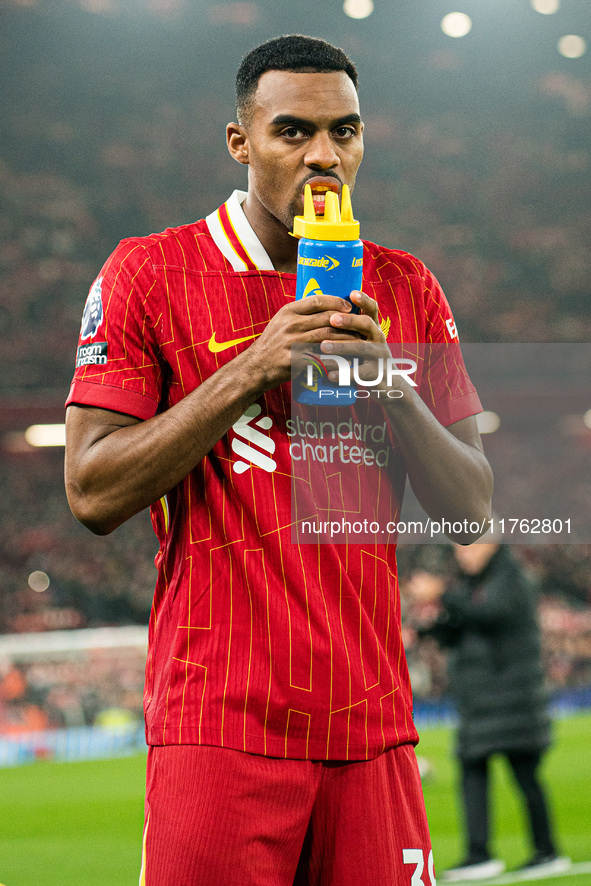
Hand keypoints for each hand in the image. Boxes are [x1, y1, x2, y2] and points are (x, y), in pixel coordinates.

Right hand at [247, 294, 363, 389]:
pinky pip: (321, 357)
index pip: (316, 300)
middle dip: (346, 321)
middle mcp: (290, 325)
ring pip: (327, 337)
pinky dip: (336, 358)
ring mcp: (292, 343)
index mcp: (288, 312)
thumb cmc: (272, 344)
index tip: (348, 306)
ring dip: (346, 339)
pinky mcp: (295, 360)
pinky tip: (347, 359)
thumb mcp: (281, 321)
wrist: (255, 366)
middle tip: (360, 325)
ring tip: (358, 341)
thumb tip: (326, 305)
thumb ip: (300, 313)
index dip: (336, 301)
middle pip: (326, 318)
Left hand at [318, 290, 396, 396]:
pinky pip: (359, 373)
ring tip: (323, 347)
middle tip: (332, 319)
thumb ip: (351, 329)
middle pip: (367, 324)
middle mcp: (378, 339)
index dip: (364, 300)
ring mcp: (379, 356)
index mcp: (373, 328)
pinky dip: (343, 374)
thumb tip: (324, 313)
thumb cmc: (367, 359)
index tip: (352, 293)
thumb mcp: (365, 341)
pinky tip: (329, 374)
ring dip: (341, 346)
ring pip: (361, 348)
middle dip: (350, 320)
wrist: (389, 385)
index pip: (372, 309)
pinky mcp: (376, 374)